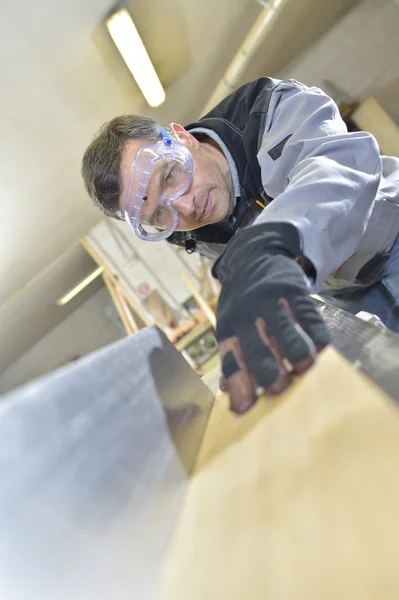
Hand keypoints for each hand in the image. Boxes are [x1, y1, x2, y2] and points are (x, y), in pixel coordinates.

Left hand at [212, 223, 329, 413]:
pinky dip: (316, 332)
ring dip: (295, 353)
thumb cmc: (243, 304)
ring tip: (303, 368)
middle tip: (279, 389)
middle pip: (257, 348)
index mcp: (229, 328)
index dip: (238, 384)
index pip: (231, 359)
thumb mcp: (231, 326)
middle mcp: (246, 315)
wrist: (254, 256)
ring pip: (285, 331)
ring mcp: (270, 301)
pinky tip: (321, 346)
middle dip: (268, 371)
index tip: (245, 409)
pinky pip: (306, 314)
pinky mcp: (292, 290)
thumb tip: (230, 395)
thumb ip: (233, 358)